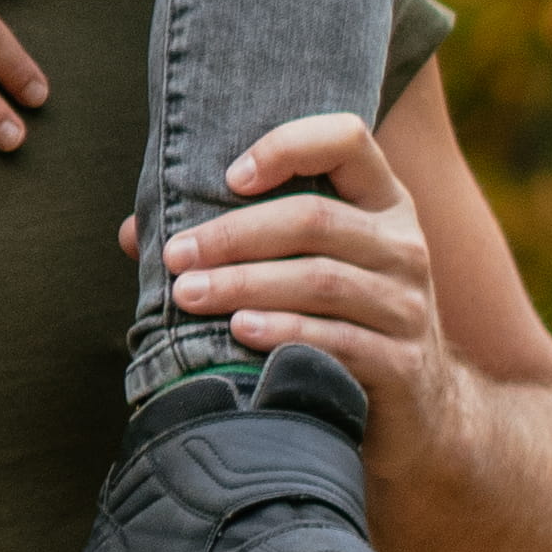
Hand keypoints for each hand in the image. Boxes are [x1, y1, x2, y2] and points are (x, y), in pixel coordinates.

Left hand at [159, 111, 440, 431]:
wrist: (415, 411)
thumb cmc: (337, 322)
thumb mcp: (303, 269)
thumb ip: (234, 242)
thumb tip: (136, 235)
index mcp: (381, 203)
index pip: (346, 139)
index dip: (286, 146)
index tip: (229, 176)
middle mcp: (403, 245)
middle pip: (314, 219)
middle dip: (234, 236)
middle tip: (177, 256)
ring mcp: (408, 305)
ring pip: (320, 280)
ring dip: (245, 284)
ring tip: (189, 295)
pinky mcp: (403, 363)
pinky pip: (338, 340)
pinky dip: (284, 333)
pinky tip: (240, 332)